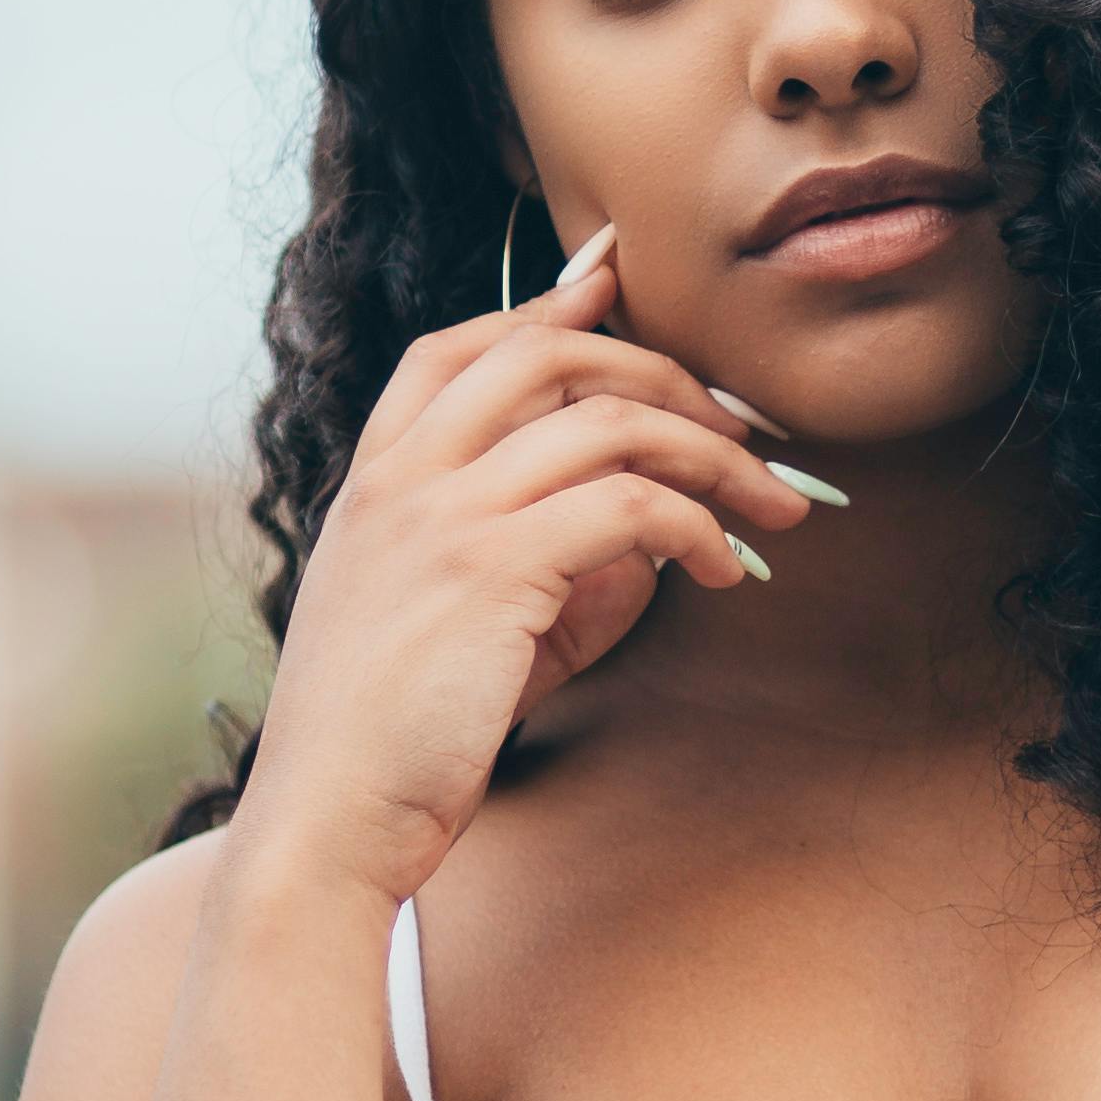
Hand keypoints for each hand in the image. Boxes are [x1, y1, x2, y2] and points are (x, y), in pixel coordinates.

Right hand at [232, 240, 815, 906]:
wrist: (327, 822)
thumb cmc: (396, 740)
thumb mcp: (465, 625)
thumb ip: (546, 560)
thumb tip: (651, 531)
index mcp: (374, 479)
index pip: (459, 349)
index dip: (544, 308)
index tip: (612, 278)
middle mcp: (402, 477)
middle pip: (550, 357)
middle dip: (664, 373)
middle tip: (741, 425)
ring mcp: (441, 516)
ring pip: (609, 422)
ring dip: (714, 456)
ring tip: (772, 505)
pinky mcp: (491, 571)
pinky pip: (630, 507)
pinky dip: (698, 528)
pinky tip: (724, 571)